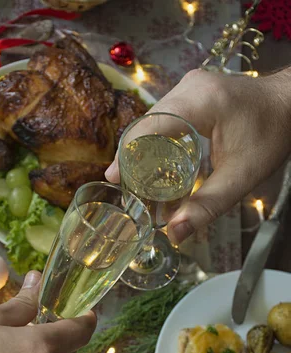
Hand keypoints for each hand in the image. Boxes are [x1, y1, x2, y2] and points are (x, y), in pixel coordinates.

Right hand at [106, 67, 290, 243]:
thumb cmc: (271, 136)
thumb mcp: (240, 177)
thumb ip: (206, 206)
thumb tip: (175, 234)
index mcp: (199, 102)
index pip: (147, 128)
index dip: (126, 155)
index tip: (113, 180)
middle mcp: (188, 87)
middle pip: (145, 125)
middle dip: (134, 159)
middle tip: (128, 190)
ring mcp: (189, 85)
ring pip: (152, 121)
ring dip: (144, 151)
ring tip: (141, 183)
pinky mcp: (191, 91)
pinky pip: (164, 117)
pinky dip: (157, 141)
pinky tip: (157, 164)